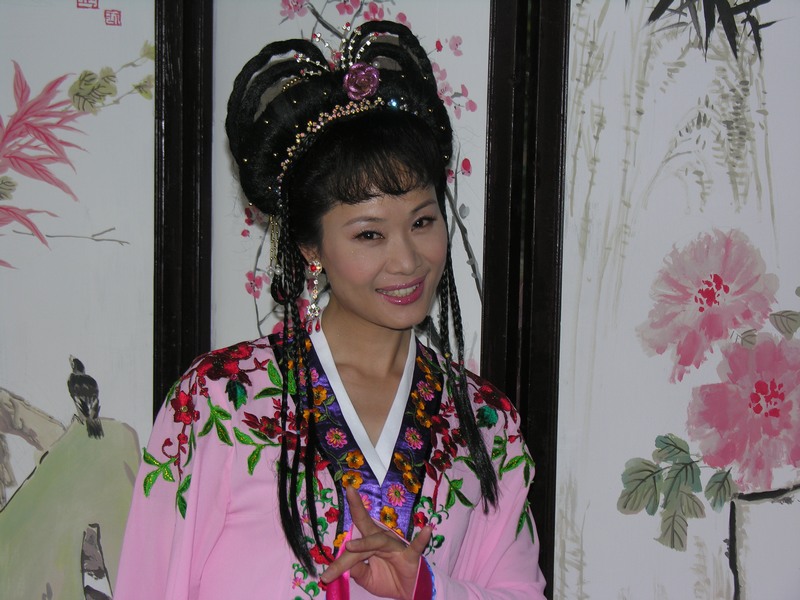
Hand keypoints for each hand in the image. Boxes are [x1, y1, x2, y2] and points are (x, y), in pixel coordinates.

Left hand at [320, 485, 432, 599]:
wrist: (407, 592)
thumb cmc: (387, 579)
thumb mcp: (366, 578)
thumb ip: (356, 570)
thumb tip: (345, 566)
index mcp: (369, 544)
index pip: (352, 540)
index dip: (340, 546)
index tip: (330, 547)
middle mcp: (381, 540)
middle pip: (366, 525)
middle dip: (357, 508)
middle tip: (349, 491)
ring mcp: (396, 546)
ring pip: (379, 541)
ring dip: (365, 543)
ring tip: (350, 546)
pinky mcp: (410, 556)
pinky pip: (416, 547)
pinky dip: (422, 538)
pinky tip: (427, 529)